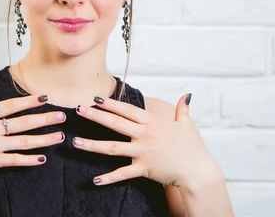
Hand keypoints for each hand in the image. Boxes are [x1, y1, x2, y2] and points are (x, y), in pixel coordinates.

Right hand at [0, 84, 66, 183]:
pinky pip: (15, 160)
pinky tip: (43, 158)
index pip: (11, 105)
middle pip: (23, 122)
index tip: (44, 97)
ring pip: (24, 141)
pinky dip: (29, 160)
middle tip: (62, 115)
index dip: (28, 101)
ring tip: (60, 136)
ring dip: (44, 138)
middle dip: (45, 118)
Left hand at [73, 94, 220, 187]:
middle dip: (95, 116)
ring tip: (75, 142)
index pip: (128, 110)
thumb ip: (182, 109)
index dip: (111, 103)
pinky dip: (108, 178)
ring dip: (92, 145)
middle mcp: (145, 135)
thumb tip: (186, 95)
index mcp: (153, 122)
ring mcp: (142, 152)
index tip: (96, 98)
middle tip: (78, 110)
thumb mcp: (187, 125)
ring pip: (112, 148)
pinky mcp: (143, 169)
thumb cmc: (193, 148)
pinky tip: (94, 180)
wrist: (198, 171)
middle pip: (115, 124)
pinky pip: (122, 174)